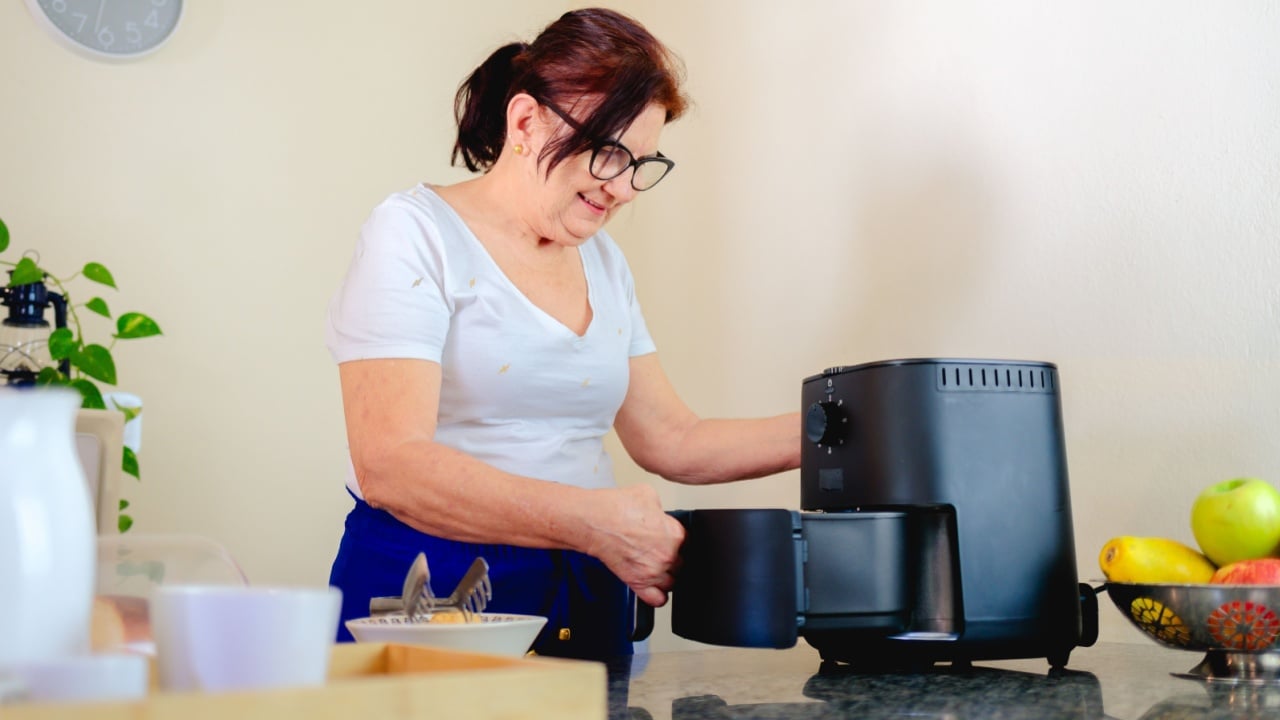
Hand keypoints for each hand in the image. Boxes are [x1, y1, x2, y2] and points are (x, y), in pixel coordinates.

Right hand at [584, 484, 684, 607]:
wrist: (595, 521)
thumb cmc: (615, 507)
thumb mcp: (647, 494)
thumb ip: (660, 509)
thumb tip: (659, 514)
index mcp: (675, 534)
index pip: (687, 543)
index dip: (677, 541)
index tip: (667, 540)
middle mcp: (668, 555)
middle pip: (681, 564)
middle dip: (671, 558)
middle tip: (656, 551)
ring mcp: (654, 571)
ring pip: (671, 583)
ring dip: (665, 577)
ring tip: (654, 568)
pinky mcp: (638, 583)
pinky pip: (657, 599)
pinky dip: (657, 596)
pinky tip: (652, 588)